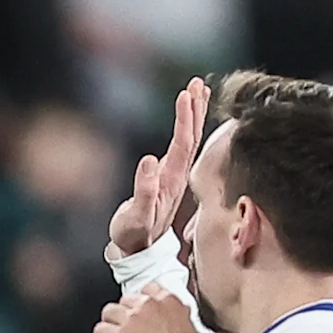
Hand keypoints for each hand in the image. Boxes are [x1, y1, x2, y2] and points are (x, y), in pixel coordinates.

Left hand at [94, 280, 210, 332]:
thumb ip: (181, 322)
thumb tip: (178, 325)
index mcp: (169, 301)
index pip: (149, 288)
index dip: (141, 301)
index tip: (139, 309)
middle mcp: (149, 305)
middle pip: (126, 300)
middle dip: (125, 313)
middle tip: (126, 328)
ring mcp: (132, 318)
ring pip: (109, 311)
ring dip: (110, 323)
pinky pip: (100, 330)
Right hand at [107, 75, 209, 254]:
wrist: (138, 250)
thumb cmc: (134, 234)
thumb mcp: (136, 216)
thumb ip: (144, 191)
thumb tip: (149, 160)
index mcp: (172, 179)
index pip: (183, 142)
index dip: (185, 118)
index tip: (186, 94)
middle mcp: (178, 174)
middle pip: (191, 135)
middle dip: (194, 108)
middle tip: (197, 82)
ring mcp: (175, 175)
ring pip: (189, 139)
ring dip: (194, 114)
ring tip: (198, 90)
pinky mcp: (169, 176)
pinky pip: (182, 145)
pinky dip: (186, 127)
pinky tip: (187, 117)